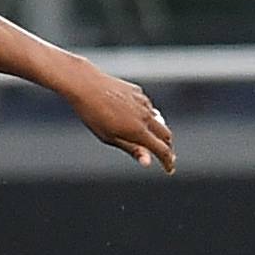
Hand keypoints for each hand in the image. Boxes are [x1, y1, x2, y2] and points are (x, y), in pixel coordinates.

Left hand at [61, 58, 174, 172]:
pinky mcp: (137, 91)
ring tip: (151, 139)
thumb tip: (148, 162)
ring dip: (158, 131)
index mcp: (139, 131)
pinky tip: (138, 117)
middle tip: (164, 155)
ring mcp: (142, 102)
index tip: (169, 169)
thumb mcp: (110, 138)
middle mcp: (145, 116)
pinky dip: (147, 115)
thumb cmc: (93, 114)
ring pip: (158, 119)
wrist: (85, 85)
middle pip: (166, 135)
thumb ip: (132, 149)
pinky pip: (148, 106)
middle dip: (167, 147)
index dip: (168, 162)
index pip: (162, 150)